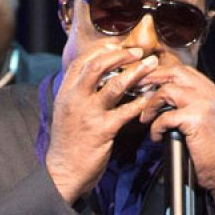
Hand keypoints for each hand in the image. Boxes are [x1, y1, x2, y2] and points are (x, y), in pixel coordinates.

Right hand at [47, 43, 158, 203]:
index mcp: (65, 92)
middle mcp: (74, 99)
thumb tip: (98, 78)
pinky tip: (151, 97)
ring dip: (136, 73)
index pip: (82, 62)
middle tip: (138, 52)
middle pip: (97, 66)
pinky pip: (125, 111)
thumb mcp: (67, 111)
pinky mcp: (102, 130)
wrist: (63, 170)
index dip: (101, 50)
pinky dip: (140, 102)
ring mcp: (88, 114)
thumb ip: (79, 93)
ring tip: (150, 66)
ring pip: (114, 86)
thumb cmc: (69, 141)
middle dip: (120, 55)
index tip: (117, 44)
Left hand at [135, 64, 214, 214]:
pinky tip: (157, 136)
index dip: (162, 73)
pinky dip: (156, 127)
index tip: (147, 80)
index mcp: (213, 92)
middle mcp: (210, 94)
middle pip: (174, 73)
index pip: (184, 71)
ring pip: (167, 91)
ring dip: (151, 104)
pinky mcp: (195, 119)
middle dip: (151, 79)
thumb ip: (192, 104)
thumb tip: (166, 96)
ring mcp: (203, 104)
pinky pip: (165, 116)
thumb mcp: (208, 119)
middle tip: (137, 88)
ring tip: (145, 117)